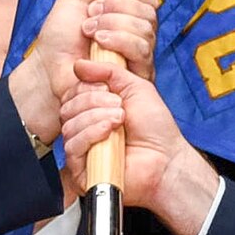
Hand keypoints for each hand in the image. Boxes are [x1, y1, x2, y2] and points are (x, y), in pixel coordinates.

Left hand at [5, 0, 157, 143]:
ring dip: (114, 23)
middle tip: (90, 15)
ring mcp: (139, 57)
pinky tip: (99, 42)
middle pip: (149, 12)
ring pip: (146, 29)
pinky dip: (119, 40)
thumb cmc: (60, 36)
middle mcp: (138, 36)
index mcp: (129, 17)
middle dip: (116, 7)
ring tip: (89, 30)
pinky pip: (142, 50)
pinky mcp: (136, 76)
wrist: (49, 66)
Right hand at [59, 59, 221, 234]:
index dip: (85, 87)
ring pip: (69, 126)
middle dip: (93, 101)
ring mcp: (83, 149)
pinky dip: (90, 134)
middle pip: (67, 108)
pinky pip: (72, 147)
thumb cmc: (155, 129)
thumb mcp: (135, 87)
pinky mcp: (82, 169)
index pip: (72, 94)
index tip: (108, 89)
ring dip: (95, 117)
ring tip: (120, 119)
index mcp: (94, 110)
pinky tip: (108, 131)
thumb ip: (109, 72)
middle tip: (118, 105)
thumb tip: (79, 65)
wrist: (167, 158)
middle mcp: (85, 128)